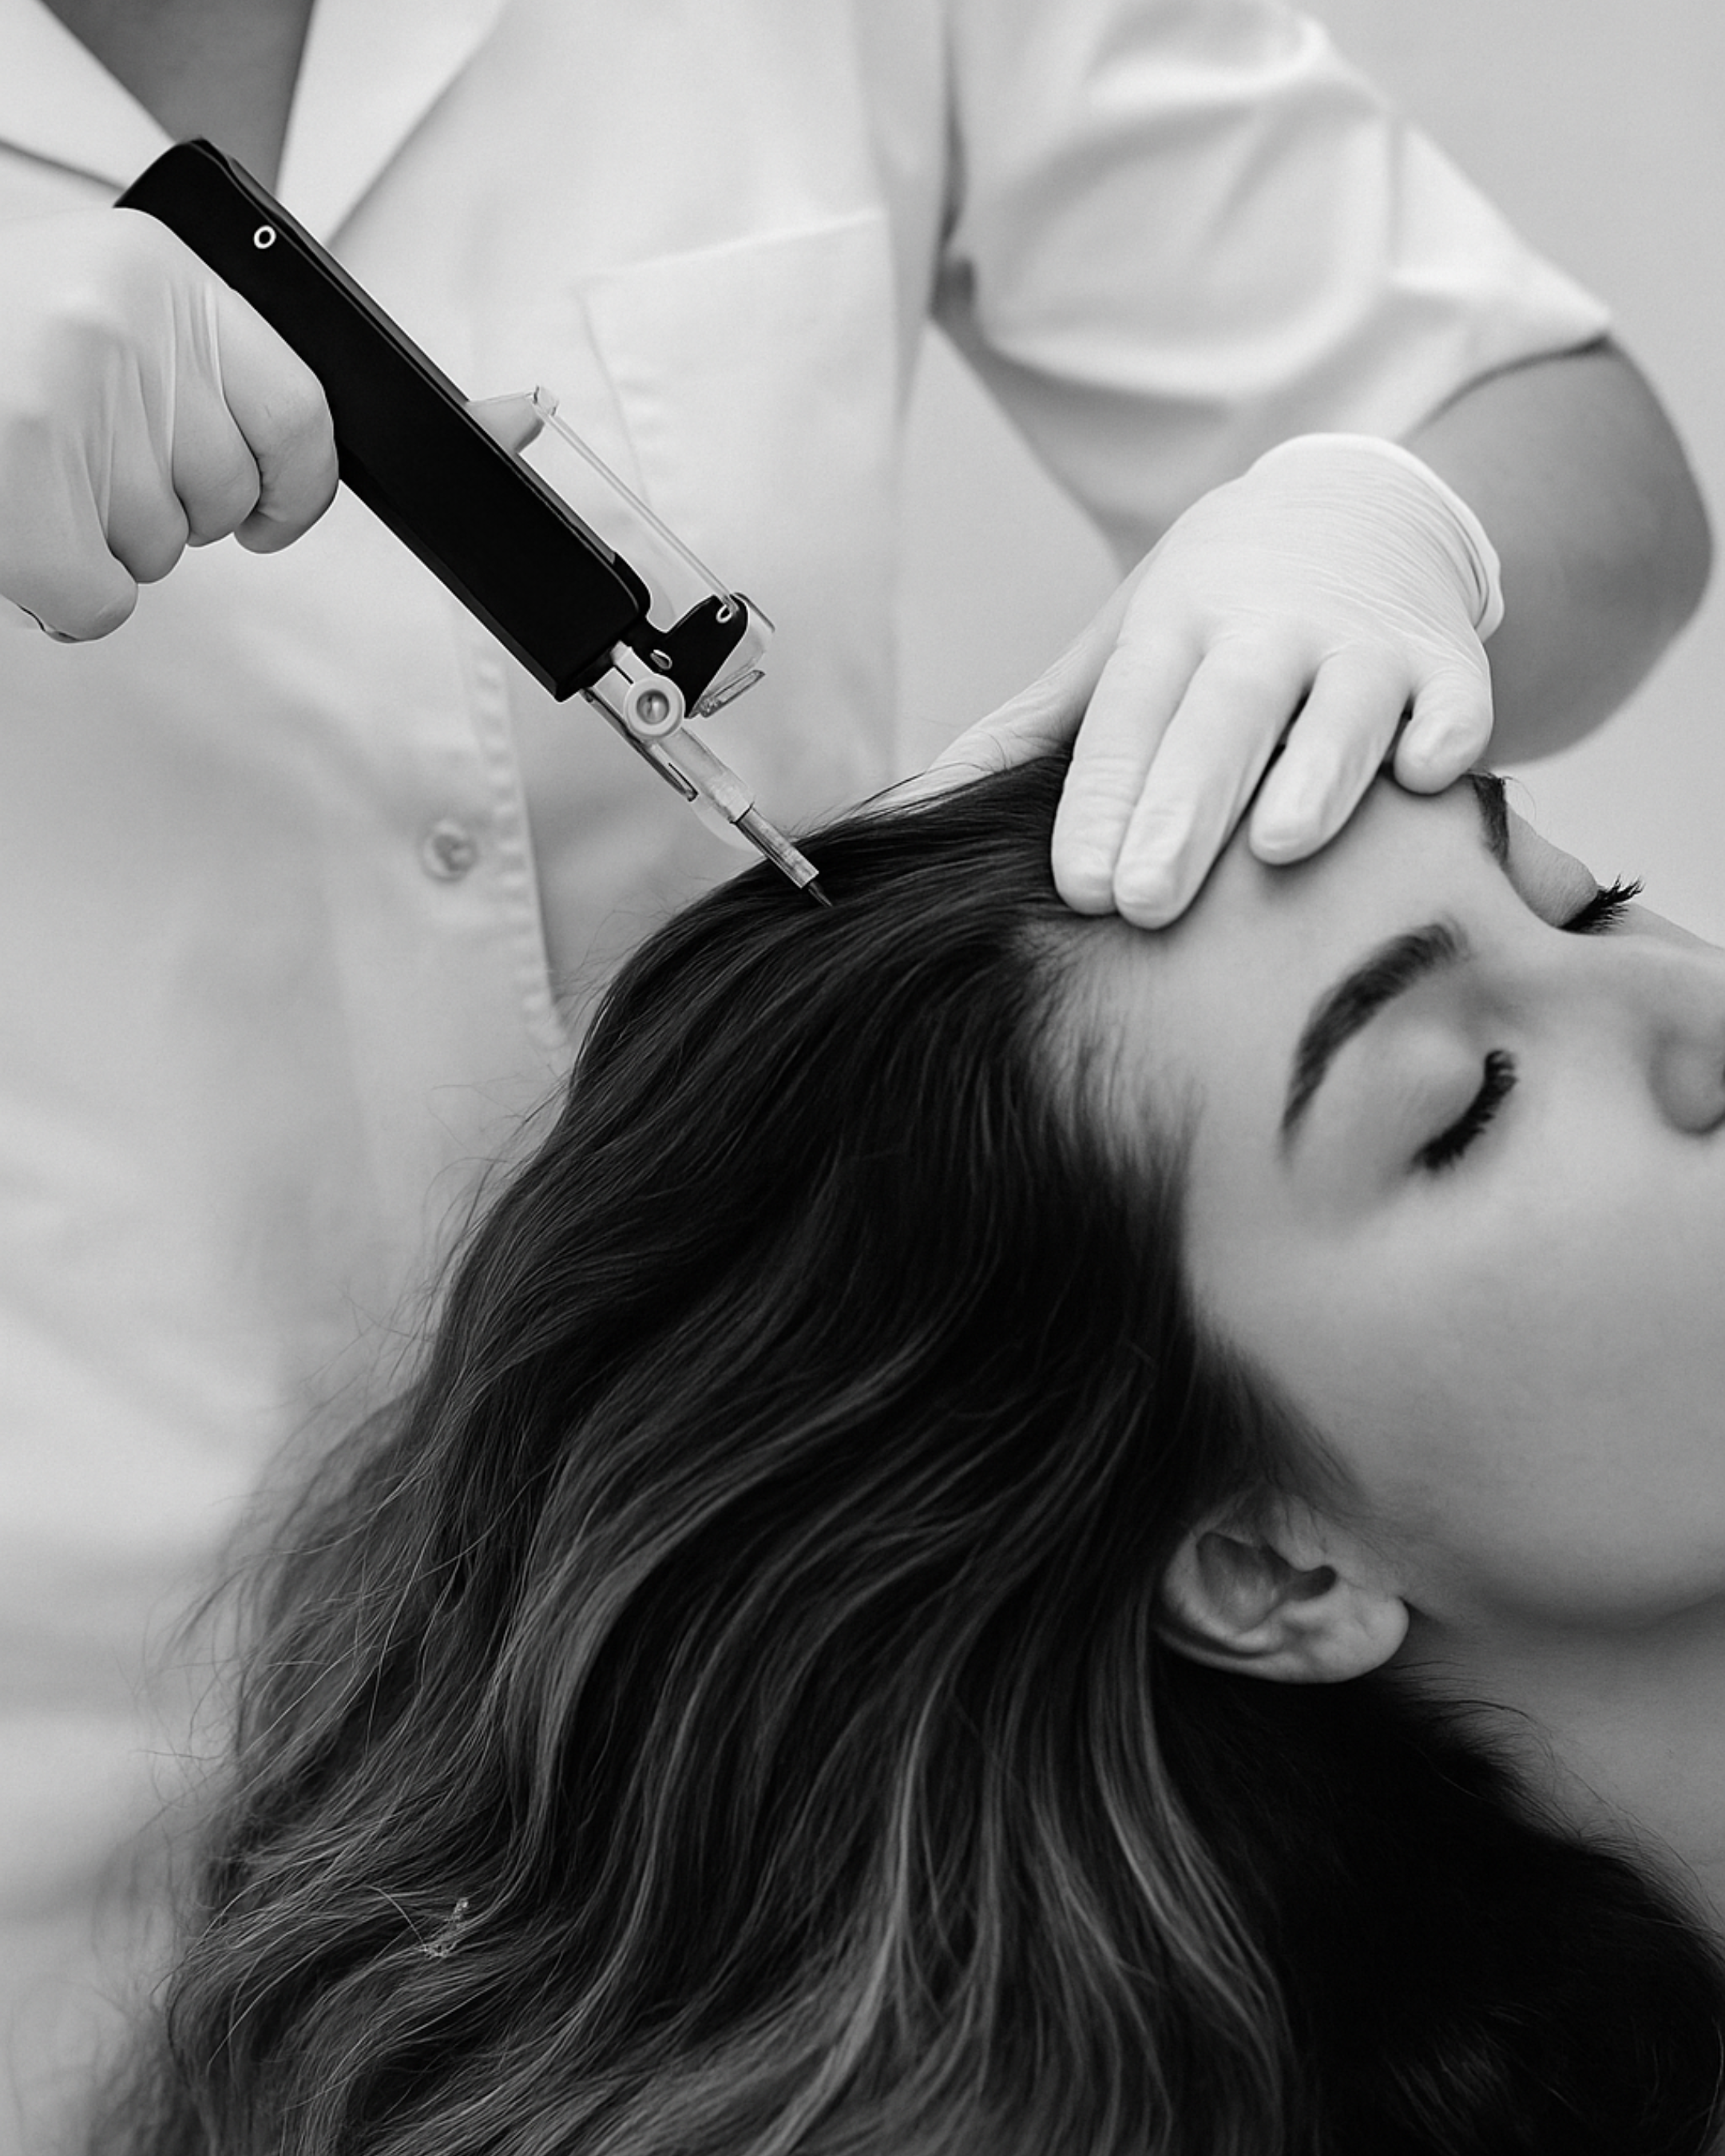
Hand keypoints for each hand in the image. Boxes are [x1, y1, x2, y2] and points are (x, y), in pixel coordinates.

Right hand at [0, 209, 336, 640]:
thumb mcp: (91, 309)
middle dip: (160, 509)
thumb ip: (181, 372)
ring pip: (161, 549)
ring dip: (101, 540)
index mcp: (156, 273)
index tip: (270, 516)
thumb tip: (271, 490)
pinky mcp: (27, 478)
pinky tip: (26, 544)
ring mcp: (74, 401)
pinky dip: (69, 597)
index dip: (294, 489)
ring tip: (29, 476)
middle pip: (222, 495)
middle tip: (78, 467)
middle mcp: (124, 329)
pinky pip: (104, 596)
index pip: (300, 414)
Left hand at [929, 434, 1501, 925]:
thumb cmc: (1220, 606)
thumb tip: (919, 806)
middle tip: (1145, 900)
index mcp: (1175, 625)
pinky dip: (1448, 738)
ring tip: (1279, 846)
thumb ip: (1034, 728)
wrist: (1362, 505)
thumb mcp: (1121, 643)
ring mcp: (1367, 643)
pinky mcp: (1453, 663)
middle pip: (1224, 716)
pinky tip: (1425, 783)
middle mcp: (1270, 628)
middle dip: (1184, 806)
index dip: (1104, 801)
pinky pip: (1459, 704)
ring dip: (1315, 773)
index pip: (1129, 717)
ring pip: (1343, 710)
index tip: (1081, 886)